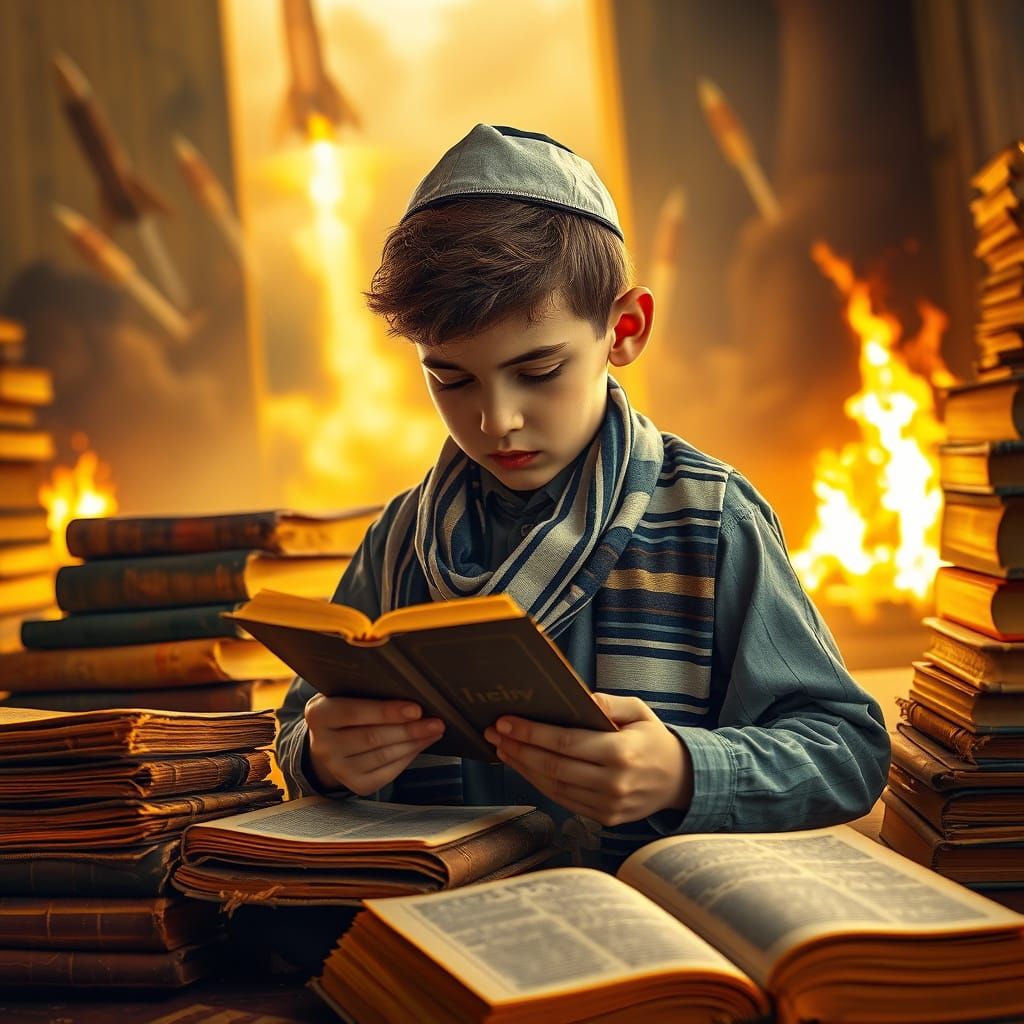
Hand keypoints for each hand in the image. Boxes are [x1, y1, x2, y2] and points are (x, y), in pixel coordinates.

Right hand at [304, 695, 444, 795]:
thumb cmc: (346, 711)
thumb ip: (368, 693)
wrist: (330, 743)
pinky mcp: (356, 785)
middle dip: (408, 730)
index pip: (353, 712)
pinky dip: (408, 757)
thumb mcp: (346, 695)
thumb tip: (411, 691)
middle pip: (372, 737)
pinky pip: (388, 772)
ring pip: (383, 756)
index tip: (415, 709)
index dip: (386, 711)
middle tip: (435, 722)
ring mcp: (338, 768)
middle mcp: (323, 745)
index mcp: (319, 715)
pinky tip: (421, 744)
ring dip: (414, 743)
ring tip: (434, 730)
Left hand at [483, 692, 692, 826]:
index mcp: (623, 752)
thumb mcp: (640, 711)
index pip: (567, 743)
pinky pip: (563, 800)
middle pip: (554, 767)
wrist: (681, 780)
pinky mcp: (604, 818)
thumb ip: (610, 703)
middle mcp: (614, 783)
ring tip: (502, 748)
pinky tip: (524, 767)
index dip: (532, 733)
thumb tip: (579, 697)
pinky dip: (539, 783)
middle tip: (493, 733)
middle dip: (519, 748)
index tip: (505, 722)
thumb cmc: (654, 739)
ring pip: (554, 787)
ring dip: (523, 767)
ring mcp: (609, 805)